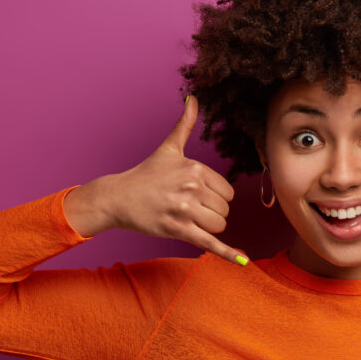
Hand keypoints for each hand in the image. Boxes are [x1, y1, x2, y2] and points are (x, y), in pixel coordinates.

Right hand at [99, 95, 245, 264]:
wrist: (118, 197)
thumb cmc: (146, 174)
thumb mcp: (169, 148)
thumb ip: (185, 124)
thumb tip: (194, 98)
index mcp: (195, 168)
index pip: (228, 193)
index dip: (216, 198)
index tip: (195, 195)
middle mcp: (191, 187)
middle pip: (225, 211)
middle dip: (211, 213)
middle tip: (187, 208)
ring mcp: (184, 209)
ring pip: (218, 226)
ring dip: (208, 228)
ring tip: (187, 220)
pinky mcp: (178, 230)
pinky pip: (209, 243)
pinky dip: (227, 253)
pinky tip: (242, 261)